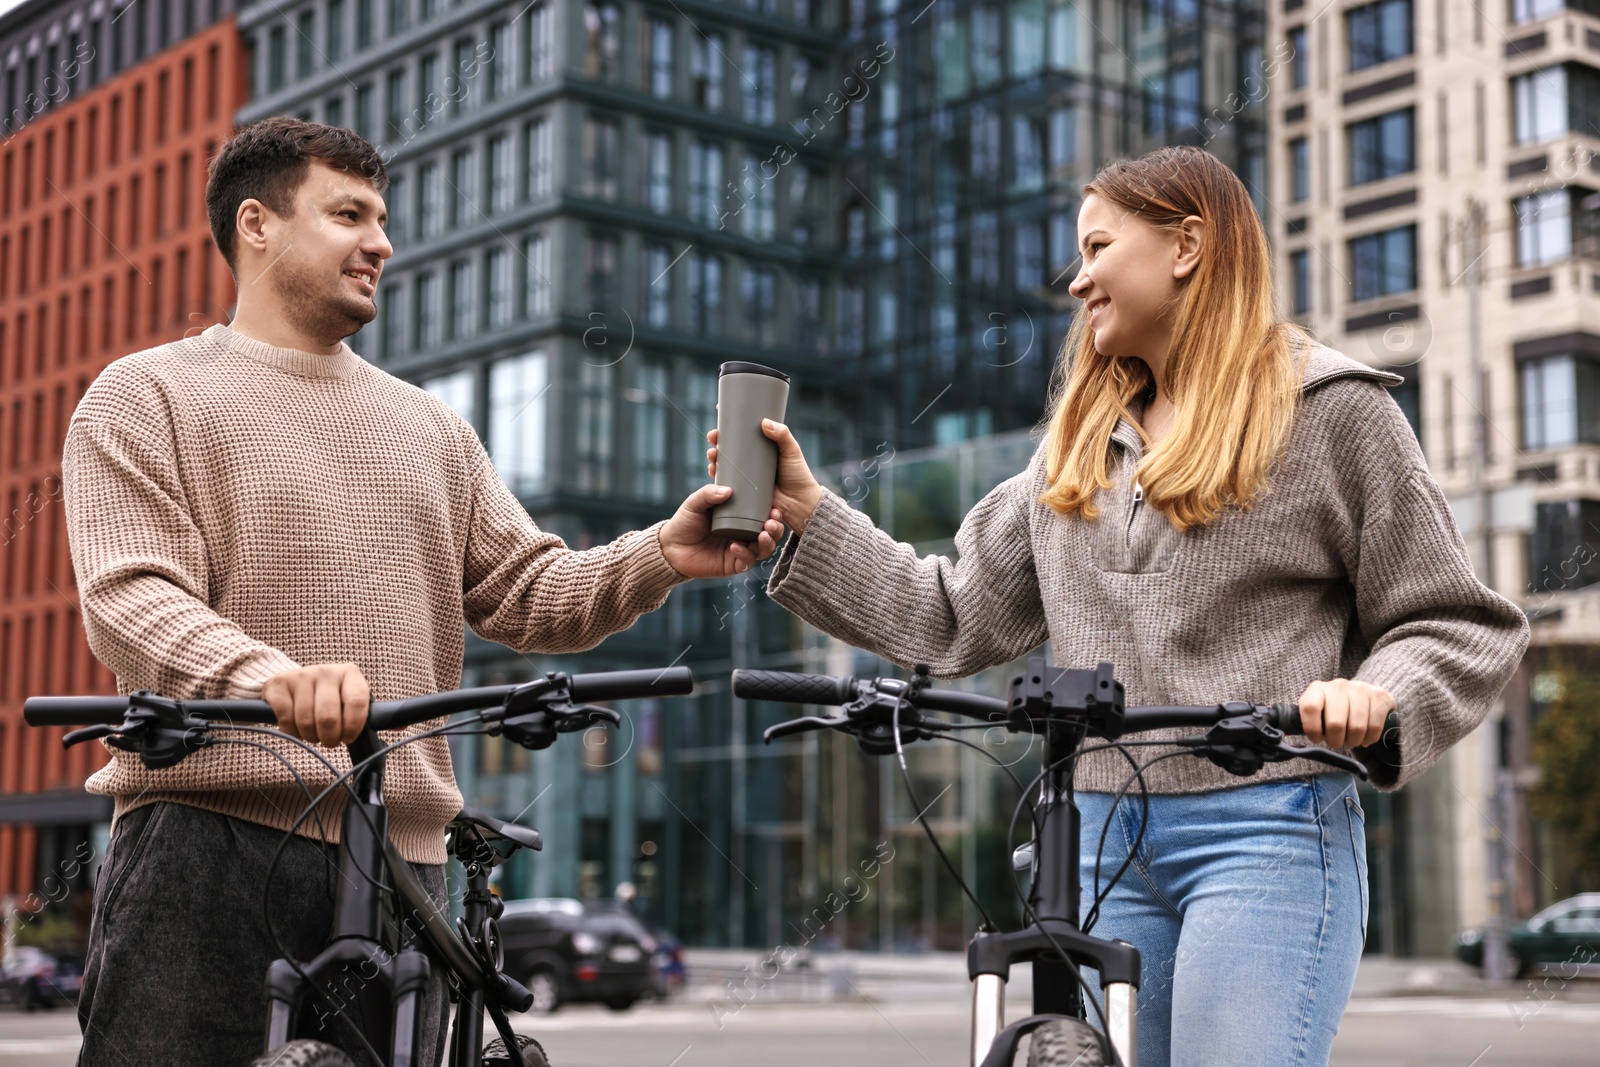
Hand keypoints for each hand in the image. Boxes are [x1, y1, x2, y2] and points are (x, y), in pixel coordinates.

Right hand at [262, 663, 370, 746]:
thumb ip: (373, 715)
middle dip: (330, 738)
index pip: (357, 702)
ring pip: (306, 721)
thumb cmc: (329, 697)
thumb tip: (400, 729)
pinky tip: (295, 727)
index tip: (348, 737)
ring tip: (313, 733)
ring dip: (310, 736)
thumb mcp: (351, 700)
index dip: (353, 726)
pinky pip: (286, 719)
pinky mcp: (279, 684)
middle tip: (329, 740)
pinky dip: (291, 731)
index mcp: (350, 674)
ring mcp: (301, 675)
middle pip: (329, 717)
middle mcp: (326, 671)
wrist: (293, 683)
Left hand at [658, 483, 785, 577]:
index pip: (764, 515)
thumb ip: (708, 494)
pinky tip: (735, 546)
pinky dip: (744, 554)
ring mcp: (740, 550)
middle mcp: (744, 534)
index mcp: (741, 518)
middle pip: (770, 534)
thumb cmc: (685, 521)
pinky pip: (746, 561)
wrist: (670, 546)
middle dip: (776, 529)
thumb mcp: (695, 503)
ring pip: (764, 549)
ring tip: (763, 534)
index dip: (774, 512)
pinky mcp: (733, 564)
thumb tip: (727, 490)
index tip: (775, 507)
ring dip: (768, 542)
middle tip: (772, 521)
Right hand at [707, 419, 825, 534]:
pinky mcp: (743, 491)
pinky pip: (726, 483)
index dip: (729, 425)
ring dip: (714, 458)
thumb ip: (782, 435)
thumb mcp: (791, 451)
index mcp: (761, 448)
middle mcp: (751, 461)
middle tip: (713, 437)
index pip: (742, 433)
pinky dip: (717, 477)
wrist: (800, 503)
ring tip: (712, 455)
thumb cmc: (798, 475)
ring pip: (724, 464)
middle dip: (717, 441)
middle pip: (729, 447)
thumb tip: (765, 422)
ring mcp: (746, 476)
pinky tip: (713, 472)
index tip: (720, 412)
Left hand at [1296, 678, 1394, 749]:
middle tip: (1336, 742)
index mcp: (1318, 689)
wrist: (1367, 695)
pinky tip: (1365, 738)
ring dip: (1353, 741)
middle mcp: (1338, 686)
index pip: (1309, 707)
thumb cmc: (1336, 708)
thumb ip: (1308, 720)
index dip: (1312, 729)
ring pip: (1356, 727)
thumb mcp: (1319, 711)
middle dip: (1335, 740)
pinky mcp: (1379, 696)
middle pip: (1335, 723)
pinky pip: (1374, 726)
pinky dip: (1369, 739)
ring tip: (1350, 740)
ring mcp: (1360, 689)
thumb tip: (1290, 732)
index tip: (1317, 738)